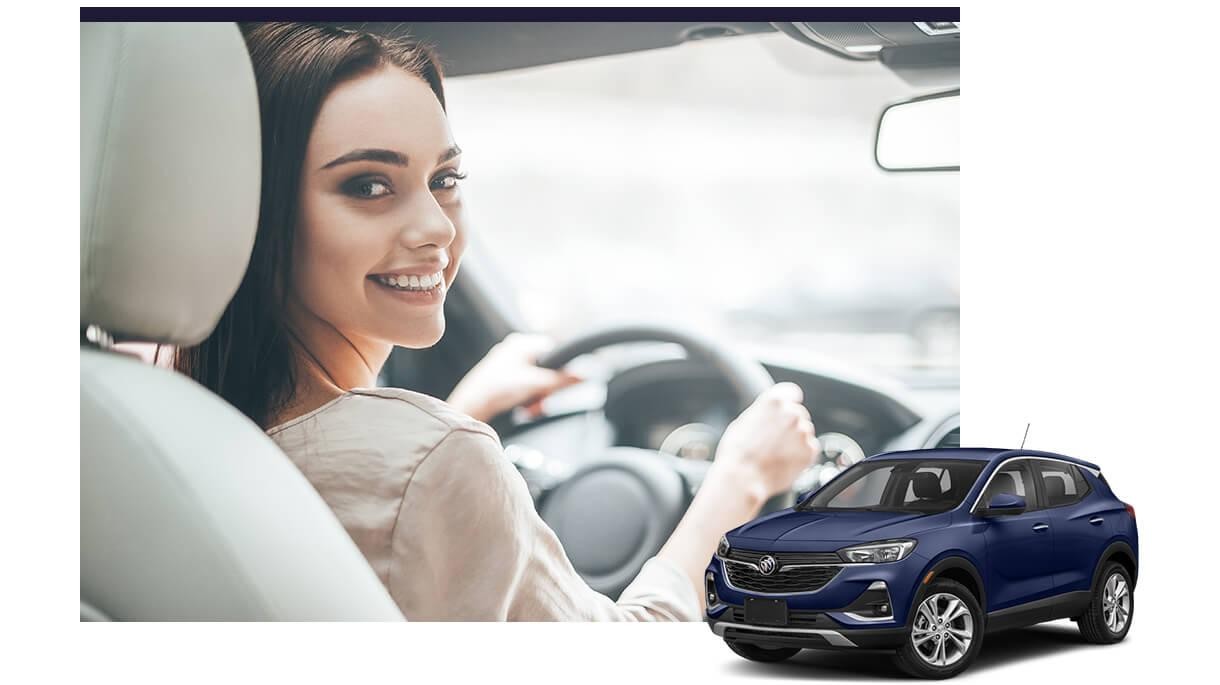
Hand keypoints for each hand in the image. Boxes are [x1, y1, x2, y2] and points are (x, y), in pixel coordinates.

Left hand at [446, 332, 582, 422]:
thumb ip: (561, 380)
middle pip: (547, 368)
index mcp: (522, 343)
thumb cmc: (495, 390)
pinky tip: (524, 408)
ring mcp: (509, 364)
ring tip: (530, 407)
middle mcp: (515, 350)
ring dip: (538, 396)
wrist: (470, 406)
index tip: (564, 385)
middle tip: (541, 401)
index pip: (555, 351)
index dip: (562, 370)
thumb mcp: (535, 384)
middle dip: (547, 389)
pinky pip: (526, 386)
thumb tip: (583, 376)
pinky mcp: (504, 379)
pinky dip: (528, 398)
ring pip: (538, 380)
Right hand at [710, 382, 819, 507]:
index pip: (792, 392)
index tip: (788, 408)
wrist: (743, 477)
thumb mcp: (744, 421)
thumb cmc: (737, 452)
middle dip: (790, 424)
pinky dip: (801, 454)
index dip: (789, 401)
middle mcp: (791, 412)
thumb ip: (763, 412)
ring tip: (777, 453)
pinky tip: (784, 461)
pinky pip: (810, 449)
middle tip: (776, 439)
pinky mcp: (810, 450)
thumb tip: (769, 414)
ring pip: (805, 432)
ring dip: (796, 440)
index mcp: (774, 400)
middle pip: (799, 413)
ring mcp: (803, 431)